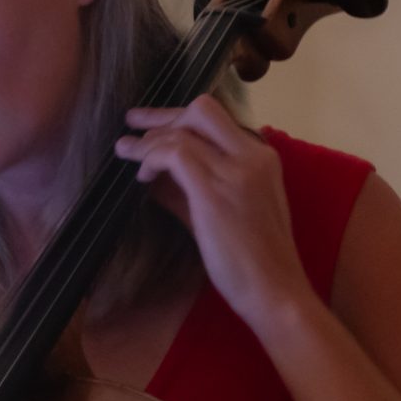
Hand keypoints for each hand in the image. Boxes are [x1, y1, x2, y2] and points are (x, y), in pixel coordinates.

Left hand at [113, 97, 311, 329]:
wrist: (275, 291)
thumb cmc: (251, 260)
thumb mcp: (221, 212)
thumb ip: (189, 189)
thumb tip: (153, 175)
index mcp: (261, 157)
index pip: (216, 119)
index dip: (179, 117)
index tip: (151, 123)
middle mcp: (253, 155)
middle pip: (202, 110)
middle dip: (162, 115)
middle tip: (132, 124)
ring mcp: (236, 170)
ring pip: (183, 131)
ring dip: (148, 140)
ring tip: (125, 151)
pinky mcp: (215, 191)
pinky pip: (175, 154)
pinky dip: (152, 158)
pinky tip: (142, 175)